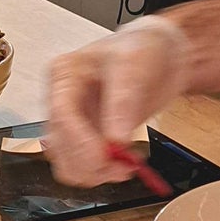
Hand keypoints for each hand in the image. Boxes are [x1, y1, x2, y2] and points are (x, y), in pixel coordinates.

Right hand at [46, 16, 191, 186]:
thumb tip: (115, 137)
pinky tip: (123, 164)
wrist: (161, 53)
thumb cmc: (143, 47)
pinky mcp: (88, 136)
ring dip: (93, 173)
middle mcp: (62, 99)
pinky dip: (101, 173)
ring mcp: (75, 120)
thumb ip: (123, 100)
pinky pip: (83, 166)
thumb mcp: (134, 64)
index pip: (60, 114)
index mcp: (64, 75)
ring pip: (66, 162)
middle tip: (121, 166)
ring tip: (124, 166)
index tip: (103, 158)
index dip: (78, 141)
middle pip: (58, 145)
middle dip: (88, 162)